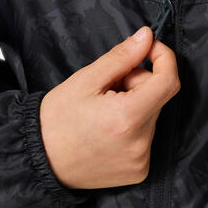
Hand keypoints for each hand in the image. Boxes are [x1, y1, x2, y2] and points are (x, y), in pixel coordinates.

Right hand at [39, 25, 180, 188]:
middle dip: (138, 82)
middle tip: (109, 86)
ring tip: (104, 110)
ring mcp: (141, 161)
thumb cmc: (58, 118)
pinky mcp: (139, 171)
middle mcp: (139, 143)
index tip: (149, 48)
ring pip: (152, 115)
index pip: (168, 81)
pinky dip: (133, 125)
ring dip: (135, 104)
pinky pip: (146, 136)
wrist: (39, 160)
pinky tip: (109, 129)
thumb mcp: (87, 78)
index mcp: (127, 117)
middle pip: (158, 96)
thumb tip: (147, 36)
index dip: (164, 58)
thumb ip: (122, 56)